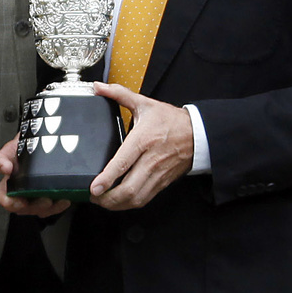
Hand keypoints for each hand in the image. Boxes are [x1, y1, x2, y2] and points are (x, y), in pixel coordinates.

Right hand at [0, 136, 70, 217]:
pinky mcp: (51, 199)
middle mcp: (21, 194)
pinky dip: (60, 205)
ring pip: (40, 211)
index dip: (11, 204)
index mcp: (8, 185)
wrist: (43, 142)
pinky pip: (54, 208)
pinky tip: (65, 199)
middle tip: (46, 200)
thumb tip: (4, 168)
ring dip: (50, 208)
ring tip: (59, 197)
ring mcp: (36, 198)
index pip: (4, 199)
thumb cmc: (25, 148)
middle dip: (36, 206)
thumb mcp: (10, 149)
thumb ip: (2, 159)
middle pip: (25, 209)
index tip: (21, 202)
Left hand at [86, 82, 192, 210]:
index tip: (94, 187)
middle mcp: (150, 160)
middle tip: (93, 197)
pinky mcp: (162, 182)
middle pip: (129, 188)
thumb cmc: (171, 120)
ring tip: (102, 201)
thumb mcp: (145, 103)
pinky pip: (144, 199)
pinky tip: (118, 201)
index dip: (107, 178)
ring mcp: (158, 174)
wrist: (198, 134)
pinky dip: (129, 204)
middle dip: (108, 198)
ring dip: (117, 204)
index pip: (123, 162)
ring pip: (136, 198)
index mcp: (144, 139)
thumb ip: (119, 94)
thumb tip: (98, 87)